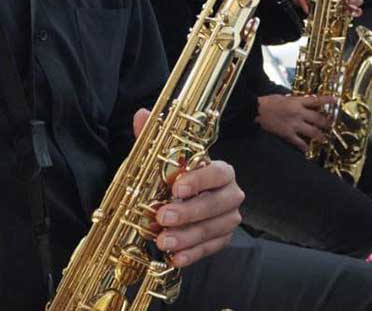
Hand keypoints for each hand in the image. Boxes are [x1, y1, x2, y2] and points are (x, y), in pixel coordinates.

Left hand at [132, 110, 243, 267]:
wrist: (188, 202)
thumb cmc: (178, 179)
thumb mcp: (165, 159)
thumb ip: (154, 139)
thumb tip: (142, 114)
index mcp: (220, 170)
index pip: (217, 173)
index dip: (199, 180)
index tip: (176, 188)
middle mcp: (230, 193)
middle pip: (216, 204)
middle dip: (188, 212)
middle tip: (162, 217)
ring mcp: (228, 218)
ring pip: (213, 229)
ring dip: (187, 237)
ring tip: (163, 241)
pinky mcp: (223, 239)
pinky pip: (212, 248)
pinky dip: (193, 254)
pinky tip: (176, 257)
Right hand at [256, 93, 333, 151]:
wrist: (256, 110)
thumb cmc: (267, 102)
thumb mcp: (283, 96)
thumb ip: (294, 100)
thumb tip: (303, 101)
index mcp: (297, 102)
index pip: (315, 100)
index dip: (327, 100)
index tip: (335, 100)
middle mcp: (298, 113)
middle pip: (318, 118)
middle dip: (326, 123)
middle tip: (331, 125)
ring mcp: (294, 124)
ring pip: (312, 132)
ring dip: (319, 136)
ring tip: (323, 139)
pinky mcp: (287, 133)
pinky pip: (299, 142)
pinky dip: (304, 146)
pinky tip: (307, 150)